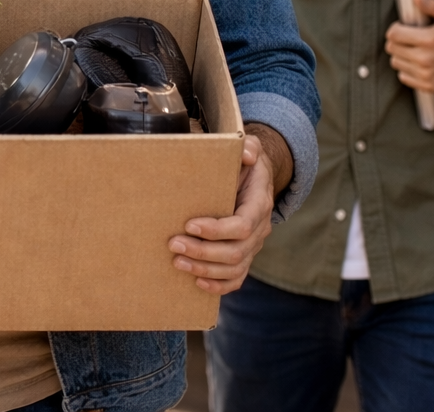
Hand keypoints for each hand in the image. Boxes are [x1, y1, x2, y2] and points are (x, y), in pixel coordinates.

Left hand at [168, 132, 277, 293]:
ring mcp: (253, 245)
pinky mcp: (244, 255)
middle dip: (203, 252)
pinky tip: (197, 283)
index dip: (217, 230)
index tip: (190, 225)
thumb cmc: (246, 163)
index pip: (243, 225)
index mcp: (259, 204)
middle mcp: (260, 229)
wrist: (256, 178)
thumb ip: (249, 148)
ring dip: (205, 270)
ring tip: (177, 262)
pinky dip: (219, 285)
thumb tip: (246, 154)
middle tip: (173, 245)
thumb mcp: (250, 148)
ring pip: (235, 268)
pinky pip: (237, 278)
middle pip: (236, 251)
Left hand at [385, 0, 433, 92]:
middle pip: (392, 48)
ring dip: (401, 55)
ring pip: (396, 62)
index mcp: (429, 40)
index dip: (396, 29)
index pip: (393, 34)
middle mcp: (425, 58)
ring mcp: (426, 74)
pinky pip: (404, 76)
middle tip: (408, 39)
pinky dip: (407, 70)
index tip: (402, 28)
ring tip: (414, 50)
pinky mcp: (427, 85)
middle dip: (397, 41)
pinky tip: (418, 63)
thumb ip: (432, 6)